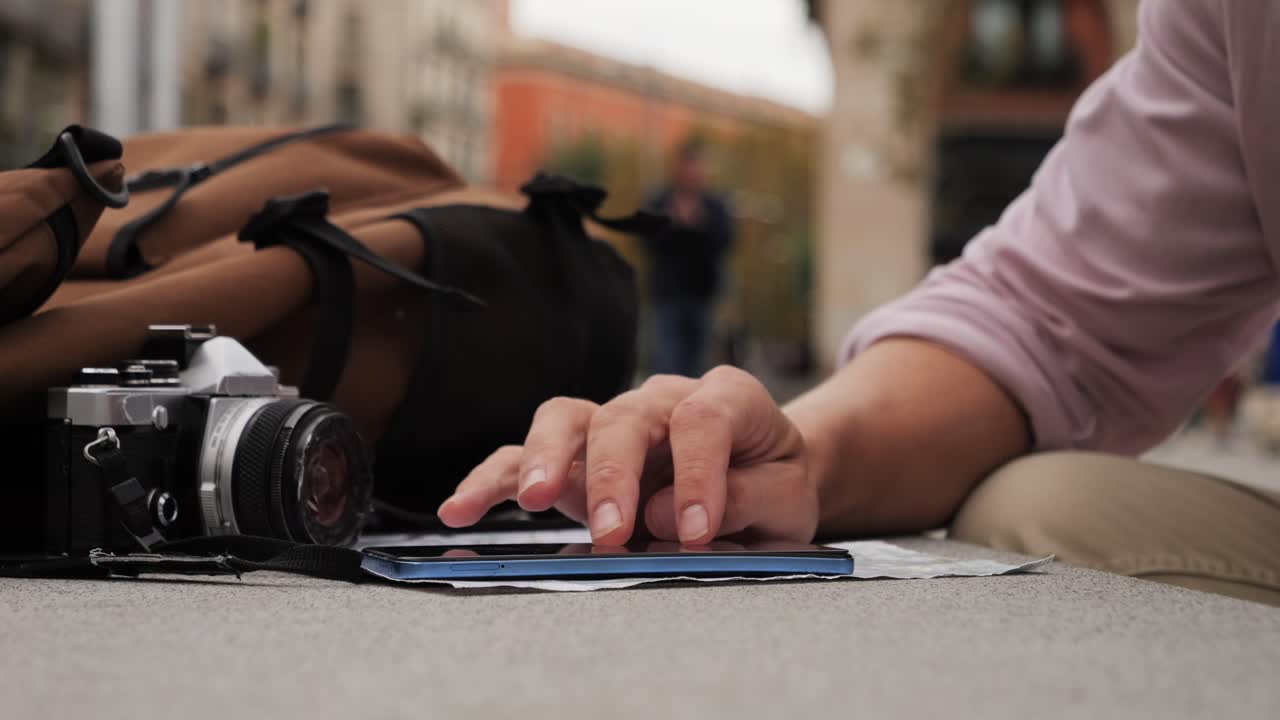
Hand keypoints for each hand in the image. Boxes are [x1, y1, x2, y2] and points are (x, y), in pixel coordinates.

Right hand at [436, 367, 816, 543]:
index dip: (697, 473)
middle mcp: (662, 401)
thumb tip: (668, 516)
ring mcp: (613, 426)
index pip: (703, 419)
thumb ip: (745, 501)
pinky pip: (525, 457)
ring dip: (547, 460)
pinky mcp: (577, 458)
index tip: (695, 530)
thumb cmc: (776, 484)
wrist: (767, 479)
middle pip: (624, 415)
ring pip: (565, 420)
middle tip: (613, 531)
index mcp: (726, 398)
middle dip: (614, 474)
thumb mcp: (788, 499)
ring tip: (534, 501)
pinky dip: (493, 481)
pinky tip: (460, 510)